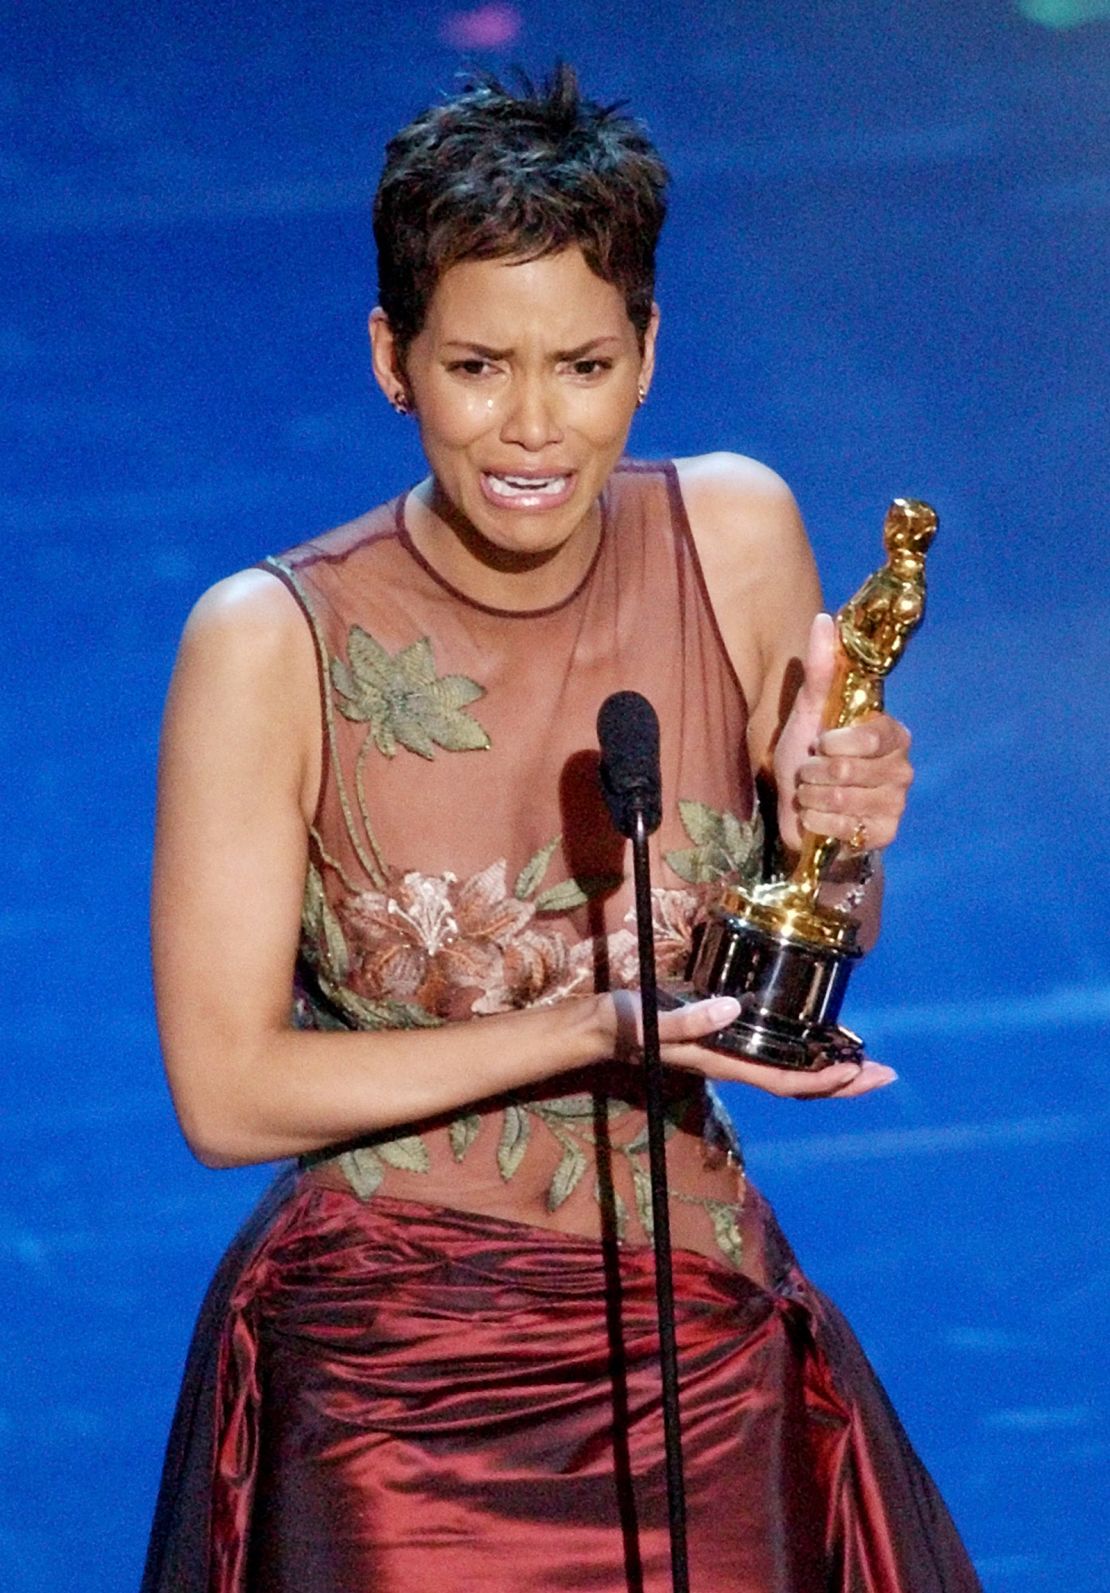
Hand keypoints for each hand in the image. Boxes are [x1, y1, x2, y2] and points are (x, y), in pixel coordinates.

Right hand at [608, 992, 896, 1098]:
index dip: (823, 1081)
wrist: (599, 1029)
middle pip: (798, 1085)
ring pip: (790, 1073)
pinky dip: (804, 1052)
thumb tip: (733, 1008)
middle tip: (887, 1073)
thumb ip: (688, 1018)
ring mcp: (730, 1054)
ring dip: (829, 1070)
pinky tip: (816, 1040)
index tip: (858, 1071)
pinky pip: (775, 1055)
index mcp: (722, 1061)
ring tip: (864, 1060)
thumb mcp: (651, 1018)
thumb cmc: (624, 1024)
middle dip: (844, 1082)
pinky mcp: (723, 1039)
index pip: (784, 1081)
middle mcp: (733, 1063)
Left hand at [774, 613, 912, 852]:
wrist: (802, 806)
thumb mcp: (809, 710)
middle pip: (852, 771)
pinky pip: (847, 828)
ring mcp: (897, 804)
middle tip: (808, 773)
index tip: (818, 744)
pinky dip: (819, 823)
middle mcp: (903, 768)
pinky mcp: (886, 834)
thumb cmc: (808, 754)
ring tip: (809, 794)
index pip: (873, 736)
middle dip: (814, 773)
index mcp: (892, 734)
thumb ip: (821, 667)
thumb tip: (823, 619)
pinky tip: (816, 817)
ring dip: (812, 797)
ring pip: (845, 800)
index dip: (837, 744)